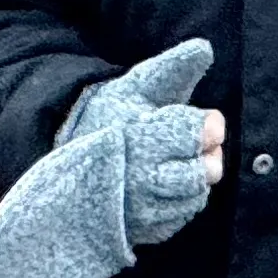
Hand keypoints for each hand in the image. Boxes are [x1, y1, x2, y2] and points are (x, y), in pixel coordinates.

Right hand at [55, 38, 225, 242]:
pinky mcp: (138, 230)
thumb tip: (205, 47)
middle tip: (201, 148)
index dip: (208, 126)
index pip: (191, 133)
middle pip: (199, 173)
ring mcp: (136, 208)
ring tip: (181, 164)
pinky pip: (179, 218)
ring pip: (193, 197)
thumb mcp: (137, 86)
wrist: (67, 159)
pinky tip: (169, 187)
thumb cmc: (111, 117)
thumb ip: (173, 67)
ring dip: (196, 180)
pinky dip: (182, 202)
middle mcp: (136, 175)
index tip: (210, 123)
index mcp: (137, 134)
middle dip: (208, 158)